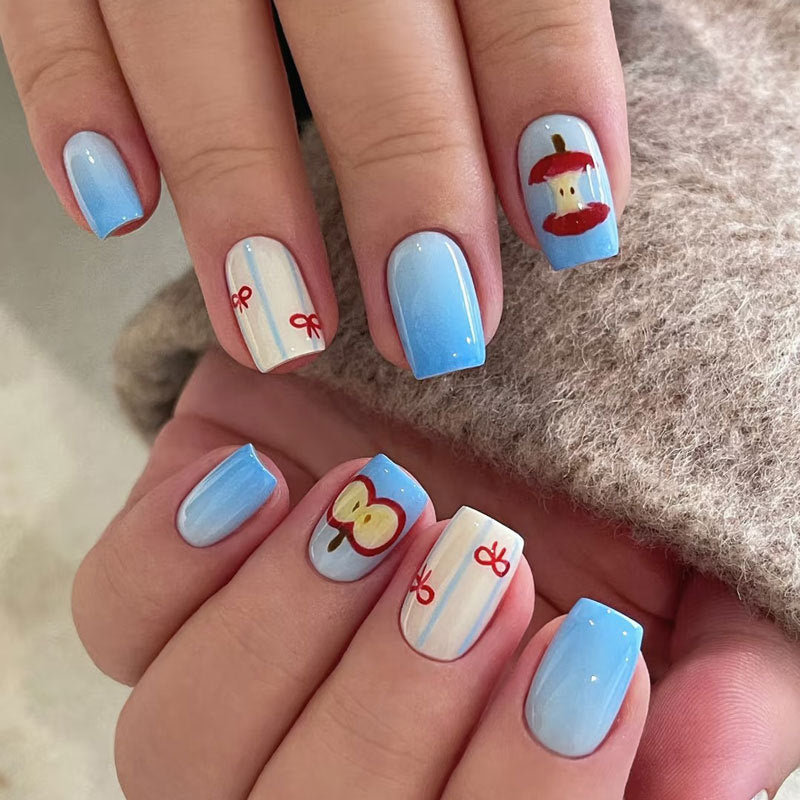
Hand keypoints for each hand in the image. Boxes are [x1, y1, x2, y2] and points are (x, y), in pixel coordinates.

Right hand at [0, 0, 626, 378]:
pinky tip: (116, 206)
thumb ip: (509, 15)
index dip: (547, 97)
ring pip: (190, 29)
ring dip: (239, 192)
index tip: (574, 233)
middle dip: (406, 179)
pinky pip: (44, 7)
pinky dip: (75, 103)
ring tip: (279, 333)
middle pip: (360, 20)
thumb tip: (566, 165)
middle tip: (436, 329)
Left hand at [73, 350, 799, 797]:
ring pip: (181, 745)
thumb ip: (729, 683)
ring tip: (390, 502)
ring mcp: (230, 670)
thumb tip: (703, 784)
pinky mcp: (171, 567)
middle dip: (398, 706)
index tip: (588, 654)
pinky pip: (118, 610)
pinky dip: (176, 558)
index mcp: (466, 773)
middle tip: (489, 561)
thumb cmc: (598, 486)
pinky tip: (260, 480)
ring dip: (290, 629)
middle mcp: (330, 754)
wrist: (504, 369)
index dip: (521, 796)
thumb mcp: (695, 574)